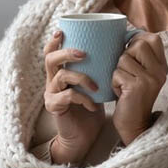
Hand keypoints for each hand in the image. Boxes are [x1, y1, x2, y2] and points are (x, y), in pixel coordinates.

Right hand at [42, 29, 105, 163]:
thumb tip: (116, 48)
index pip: (51, 52)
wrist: (84, 137)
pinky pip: (68, 96)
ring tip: (96, 86)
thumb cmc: (91, 109)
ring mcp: (51, 94)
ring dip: (81, 78)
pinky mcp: (54, 107)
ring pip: (61, 76)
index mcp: (60, 73)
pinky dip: (83, 98)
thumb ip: (97, 70)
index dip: (54, 40)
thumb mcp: (95, 85)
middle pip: (50, 59)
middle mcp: (52, 81)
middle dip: (66, 53)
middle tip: (84, 53)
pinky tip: (93, 104)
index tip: (62, 31)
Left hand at [111, 32, 167, 144]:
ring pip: (124, 58)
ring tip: (123, 84)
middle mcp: (160, 71)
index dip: (137, 39)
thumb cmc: (131, 96)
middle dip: (125, 55)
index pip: (153, 39)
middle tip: (126, 71)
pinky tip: (120, 93)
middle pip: (137, 44)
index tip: (129, 50)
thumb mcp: (140, 73)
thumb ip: (139, 55)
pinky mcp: (137, 87)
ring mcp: (150, 79)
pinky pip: (117, 73)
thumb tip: (131, 30)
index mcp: (162, 66)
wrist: (134, 124)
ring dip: (117, 71)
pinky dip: (113, 83)